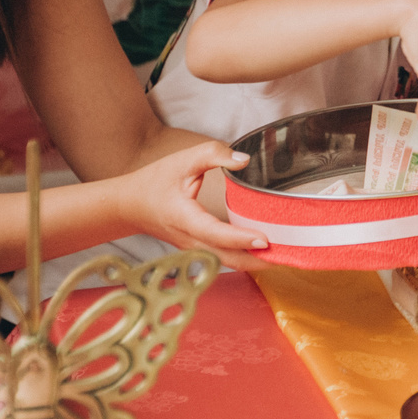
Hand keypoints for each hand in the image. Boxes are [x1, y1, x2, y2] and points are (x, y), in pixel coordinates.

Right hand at [121, 141, 271, 272]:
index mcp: (185, 219)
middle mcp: (191, 241)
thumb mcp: (182, 161)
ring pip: (228, 264)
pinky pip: (224, 260)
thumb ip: (213, 154)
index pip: (216, 234)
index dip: (241, 239)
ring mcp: (194, 249)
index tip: (265, 239)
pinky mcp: (198, 250)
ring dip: (255, 263)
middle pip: (228, 260)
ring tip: (284, 255)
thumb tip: (243, 160)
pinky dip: (245, 259)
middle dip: (258, 262)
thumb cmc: (154, 182)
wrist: (128, 206)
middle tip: (288, 255)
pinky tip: (265, 252)